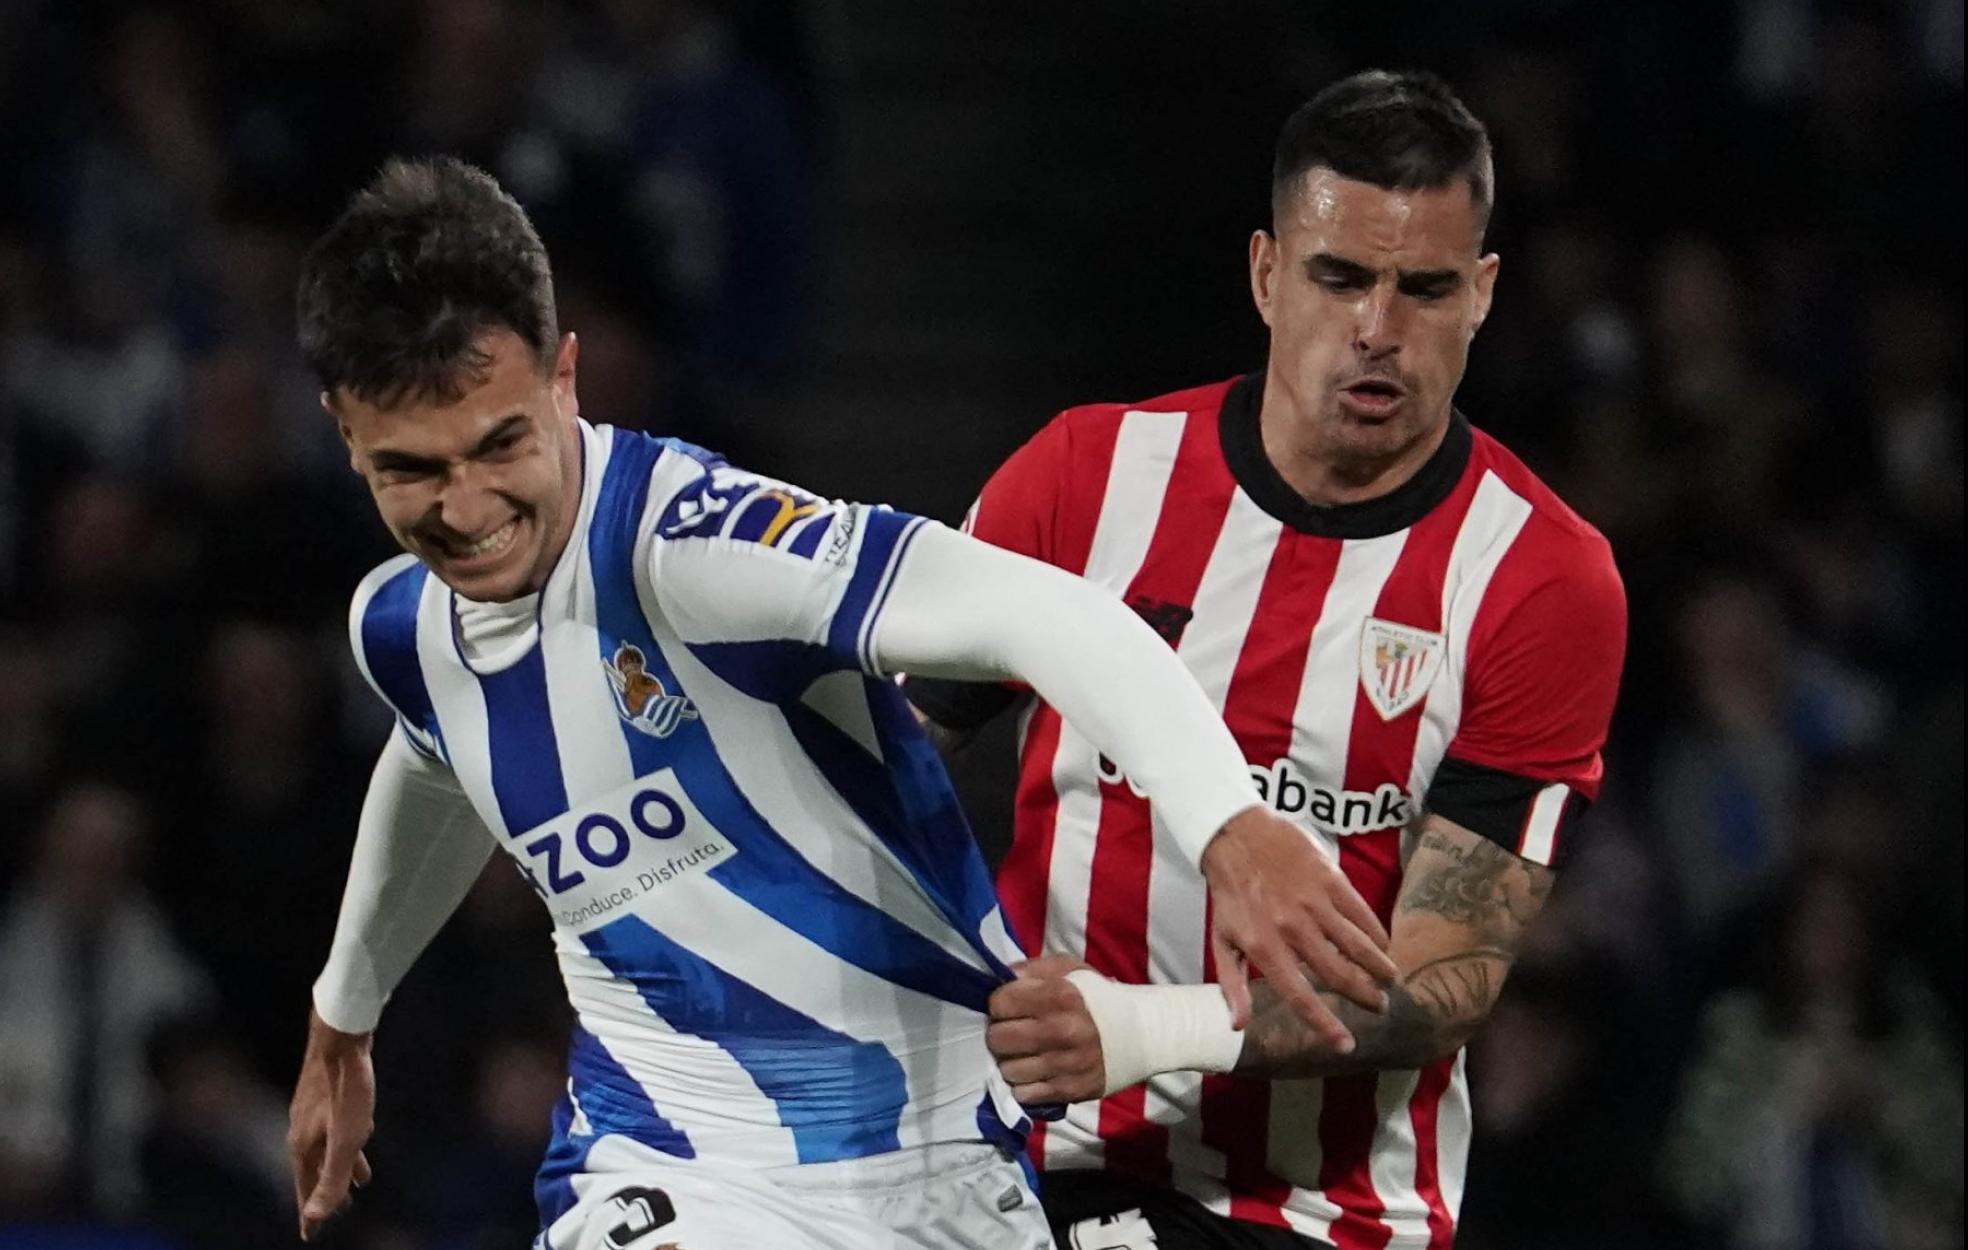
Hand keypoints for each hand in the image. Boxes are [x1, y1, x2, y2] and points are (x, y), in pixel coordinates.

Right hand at [288, 1009, 376, 1240]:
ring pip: (326, 1148)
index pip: (306, 1189)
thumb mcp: (346, 1138)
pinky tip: (363, 1133)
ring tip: (361, 1180)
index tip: (310, 1235)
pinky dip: (346, 1141)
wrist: (342, 1036)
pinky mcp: (324, 1093)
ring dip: (341, 1166)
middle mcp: (300, 1129)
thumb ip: (332, 1176)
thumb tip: (318, 1216)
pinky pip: (334, 1128)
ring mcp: (311, 1111)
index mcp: (302, 1145)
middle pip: (314, 1170)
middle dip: (327, 1191)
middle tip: (338, 1210)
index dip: (310, 1213)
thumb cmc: (347, 1088)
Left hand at [986, 955, 1104, 1105]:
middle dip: (999, 1034)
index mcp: (1060, 995)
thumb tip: (1002, 978)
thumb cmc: (1098, 997)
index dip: (999, 1004)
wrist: (1142, 1034)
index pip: (1000, 1003)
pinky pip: (1025, 1094)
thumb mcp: (1071, 970)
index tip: (1008, 1007)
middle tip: (1012, 1032)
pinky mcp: (1070, 1091)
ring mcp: (1066, 1064)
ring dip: (1010, 1062)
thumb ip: (1034, 969)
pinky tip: (1034, 1073)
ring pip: (1008, 1070)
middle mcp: (1062, 1030)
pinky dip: (1024, 1084)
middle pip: (998, 1039)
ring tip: (1023, 1054)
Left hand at [1201, 807, 1397, 1047]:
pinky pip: (1361, 913)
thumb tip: (1238, 1025)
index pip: (1300, 997)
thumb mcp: (1222, 940)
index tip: (1347, 1045)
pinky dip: (1376, 933)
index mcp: (1264, 948)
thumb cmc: (1229, 893)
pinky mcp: (1329, 879)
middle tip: (1379, 1006)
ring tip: (1390, 980)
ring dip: (1378, 967)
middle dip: (1364, 996)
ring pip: (1356, 945)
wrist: (1235, 835)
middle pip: (1338, 974)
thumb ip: (1232, 984)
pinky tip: (1384, 944)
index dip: (1325, 1025)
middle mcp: (1291, 929)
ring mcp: (1313, 903)